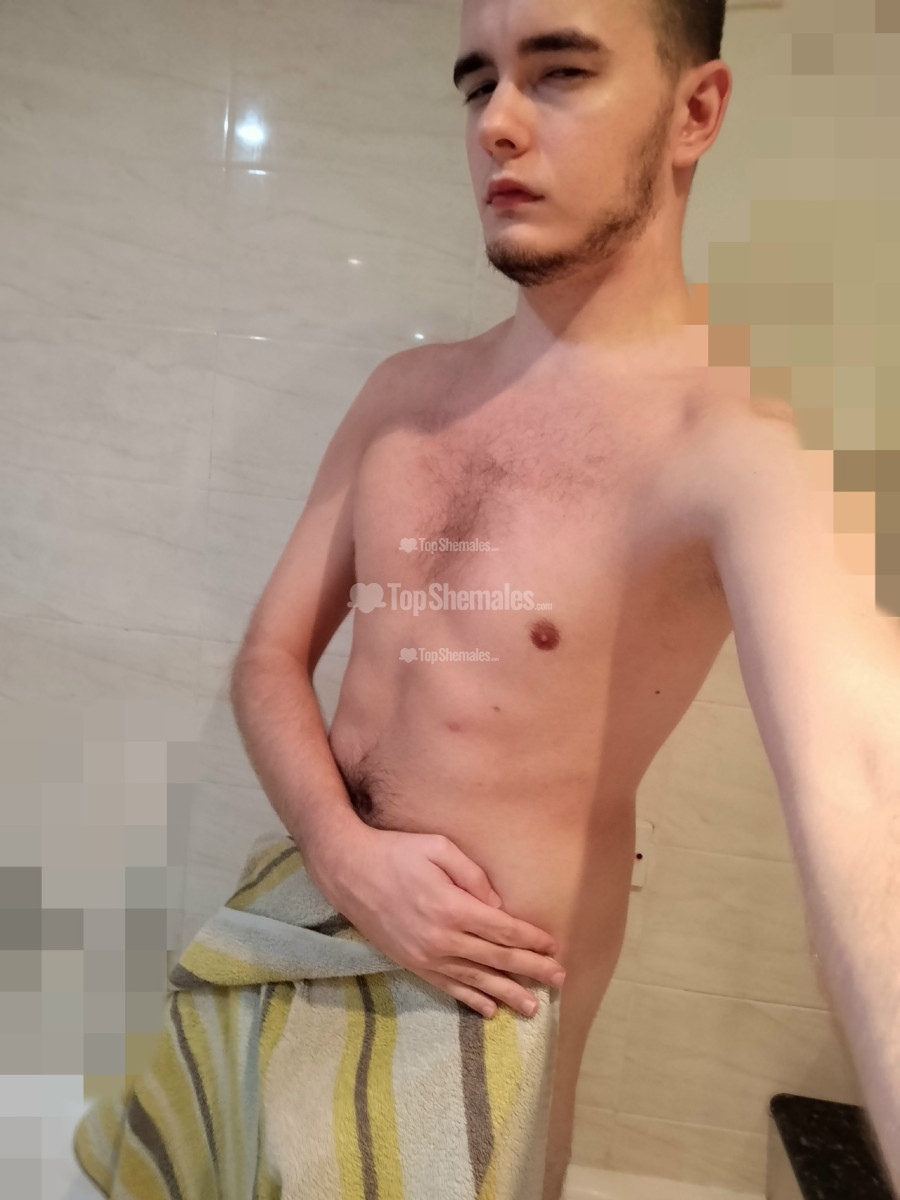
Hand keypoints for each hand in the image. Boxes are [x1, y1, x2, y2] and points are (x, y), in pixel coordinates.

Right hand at [313, 826, 565, 1018]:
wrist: (349, 871)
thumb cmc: (396, 851)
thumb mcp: (439, 847)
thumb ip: (473, 876)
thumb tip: (498, 904)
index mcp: (453, 908)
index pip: (503, 931)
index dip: (532, 941)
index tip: (554, 947)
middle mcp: (442, 938)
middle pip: (497, 960)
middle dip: (531, 971)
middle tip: (559, 981)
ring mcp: (426, 956)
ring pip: (476, 981)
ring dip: (507, 994)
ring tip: (533, 1008)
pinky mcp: (412, 963)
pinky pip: (447, 987)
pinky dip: (470, 999)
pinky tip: (489, 1009)